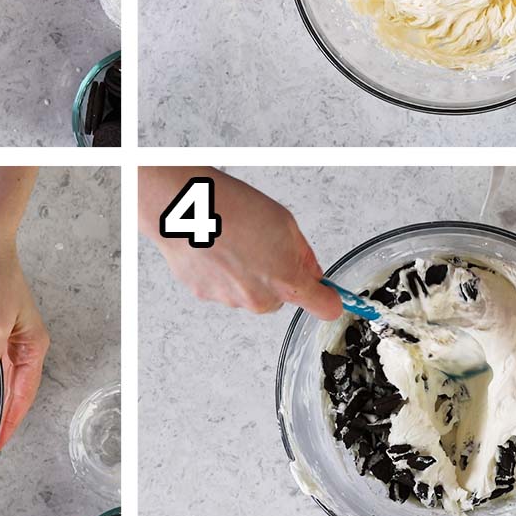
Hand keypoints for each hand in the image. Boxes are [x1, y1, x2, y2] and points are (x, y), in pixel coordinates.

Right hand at [141, 168, 340, 318]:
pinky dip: (220, 272)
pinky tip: (214, 247)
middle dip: (275, 276)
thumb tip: (310, 270)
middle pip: (279, 297)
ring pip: (248, 292)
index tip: (331, 297)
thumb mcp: (284, 222)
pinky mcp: (204, 295)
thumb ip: (301, 253)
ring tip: (231, 241)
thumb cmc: (231, 207)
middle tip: (261, 244)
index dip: (328, 300)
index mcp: (286, 281)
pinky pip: (222, 287)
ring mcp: (229, 300)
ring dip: (244, 273)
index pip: (324, 307)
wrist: (184, 208)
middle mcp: (259, 299)